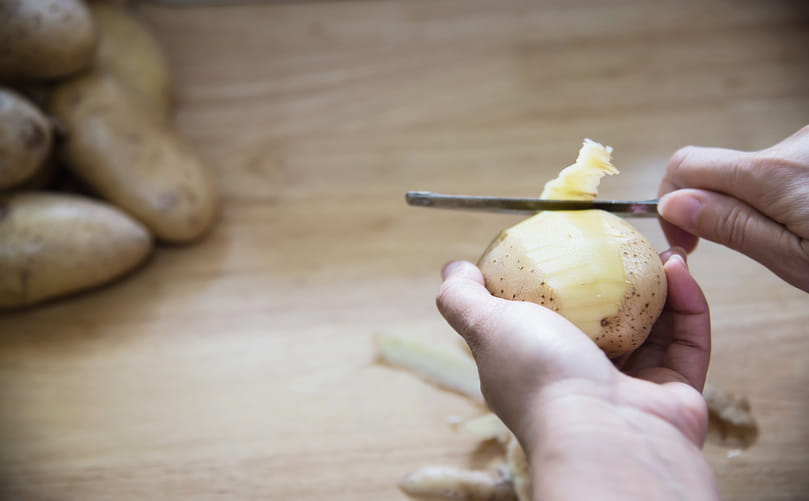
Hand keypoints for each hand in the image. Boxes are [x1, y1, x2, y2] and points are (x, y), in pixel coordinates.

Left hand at [436, 253, 716, 499]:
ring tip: (660, 251)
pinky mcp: (673, 396)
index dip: (556, 284)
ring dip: (658, 287)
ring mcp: (629, 390)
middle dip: (617, 283)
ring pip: (651, 331)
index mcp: (535, 369)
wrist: (608, 436)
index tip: (568, 245)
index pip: (543, 321)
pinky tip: (679, 270)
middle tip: (624, 247)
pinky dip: (686, 307)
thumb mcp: (487, 327)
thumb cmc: (542, 378)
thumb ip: (464, 299)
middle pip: (603, 324)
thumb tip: (454, 270)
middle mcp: (580, 381)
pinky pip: (686, 343)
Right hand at [658, 124, 808, 291]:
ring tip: (790, 238)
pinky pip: (782, 167)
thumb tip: (671, 205)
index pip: (685, 166)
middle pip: (718, 168)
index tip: (686, 240)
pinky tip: (806, 219)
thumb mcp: (798, 259)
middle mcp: (792, 144)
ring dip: (752, 202)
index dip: (671, 202)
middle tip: (743, 246)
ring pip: (751, 170)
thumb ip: (733, 226)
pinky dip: (780, 195)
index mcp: (775, 173)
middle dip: (716, 206)